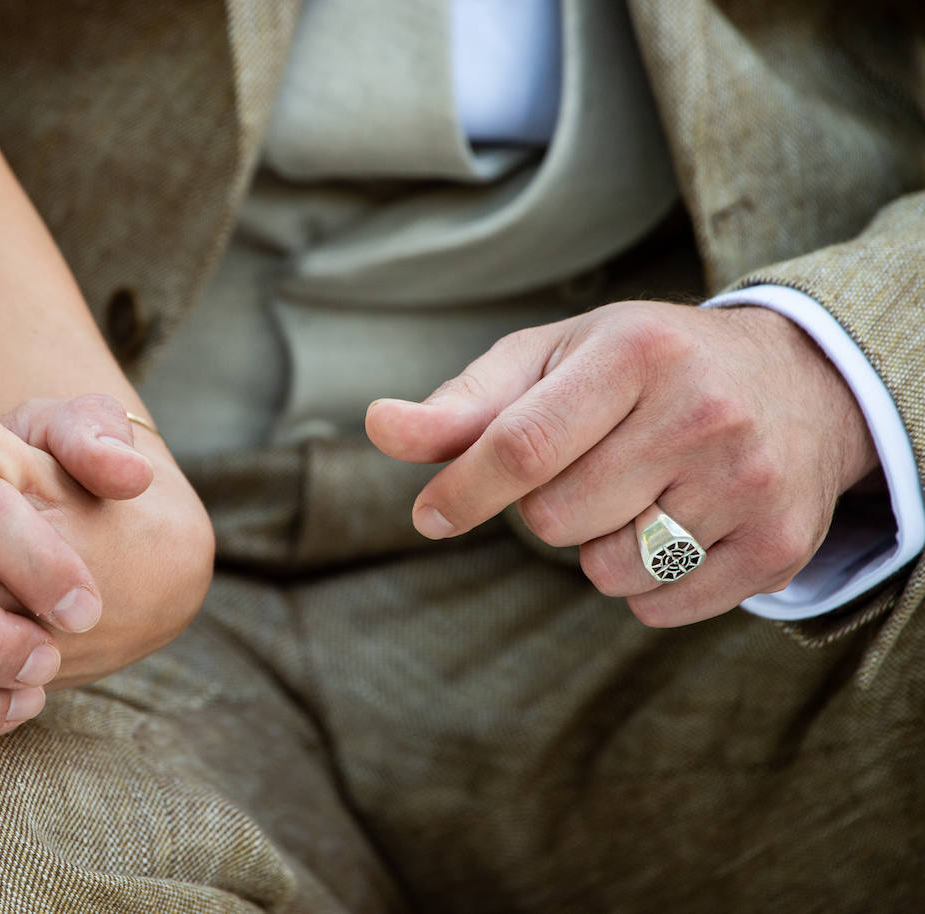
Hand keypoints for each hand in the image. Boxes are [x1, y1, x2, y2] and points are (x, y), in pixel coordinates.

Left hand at [365, 301, 878, 626]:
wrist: (798, 380)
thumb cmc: (641, 368)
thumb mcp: (553, 360)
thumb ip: (464, 404)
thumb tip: (378, 427)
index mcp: (635, 352)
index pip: (523, 446)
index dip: (463, 491)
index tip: (430, 516)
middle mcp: (702, 412)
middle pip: (556, 519)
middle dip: (548, 506)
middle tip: (592, 463)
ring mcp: (749, 482)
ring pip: (607, 570)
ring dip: (599, 545)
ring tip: (641, 490)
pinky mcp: (781, 545)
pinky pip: (659, 606)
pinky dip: (646, 583)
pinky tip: (678, 524)